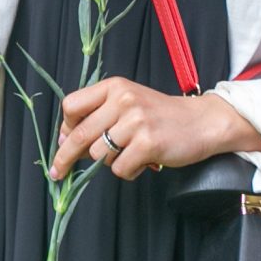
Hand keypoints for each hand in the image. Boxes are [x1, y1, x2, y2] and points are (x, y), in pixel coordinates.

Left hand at [51, 77, 258, 179]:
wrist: (202, 121)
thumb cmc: (161, 115)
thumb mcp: (128, 102)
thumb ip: (100, 114)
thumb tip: (66, 140)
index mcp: (114, 87)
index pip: (72, 106)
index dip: (65, 128)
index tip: (64, 141)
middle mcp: (123, 100)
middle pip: (80, 135)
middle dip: (65, 158)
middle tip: (58, 173)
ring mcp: (136, 121)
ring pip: (100, 155)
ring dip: (111, 162)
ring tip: (130, 153)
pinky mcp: (148, 143)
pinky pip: (120, 169)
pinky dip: (128, 171)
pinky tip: (143, 161)